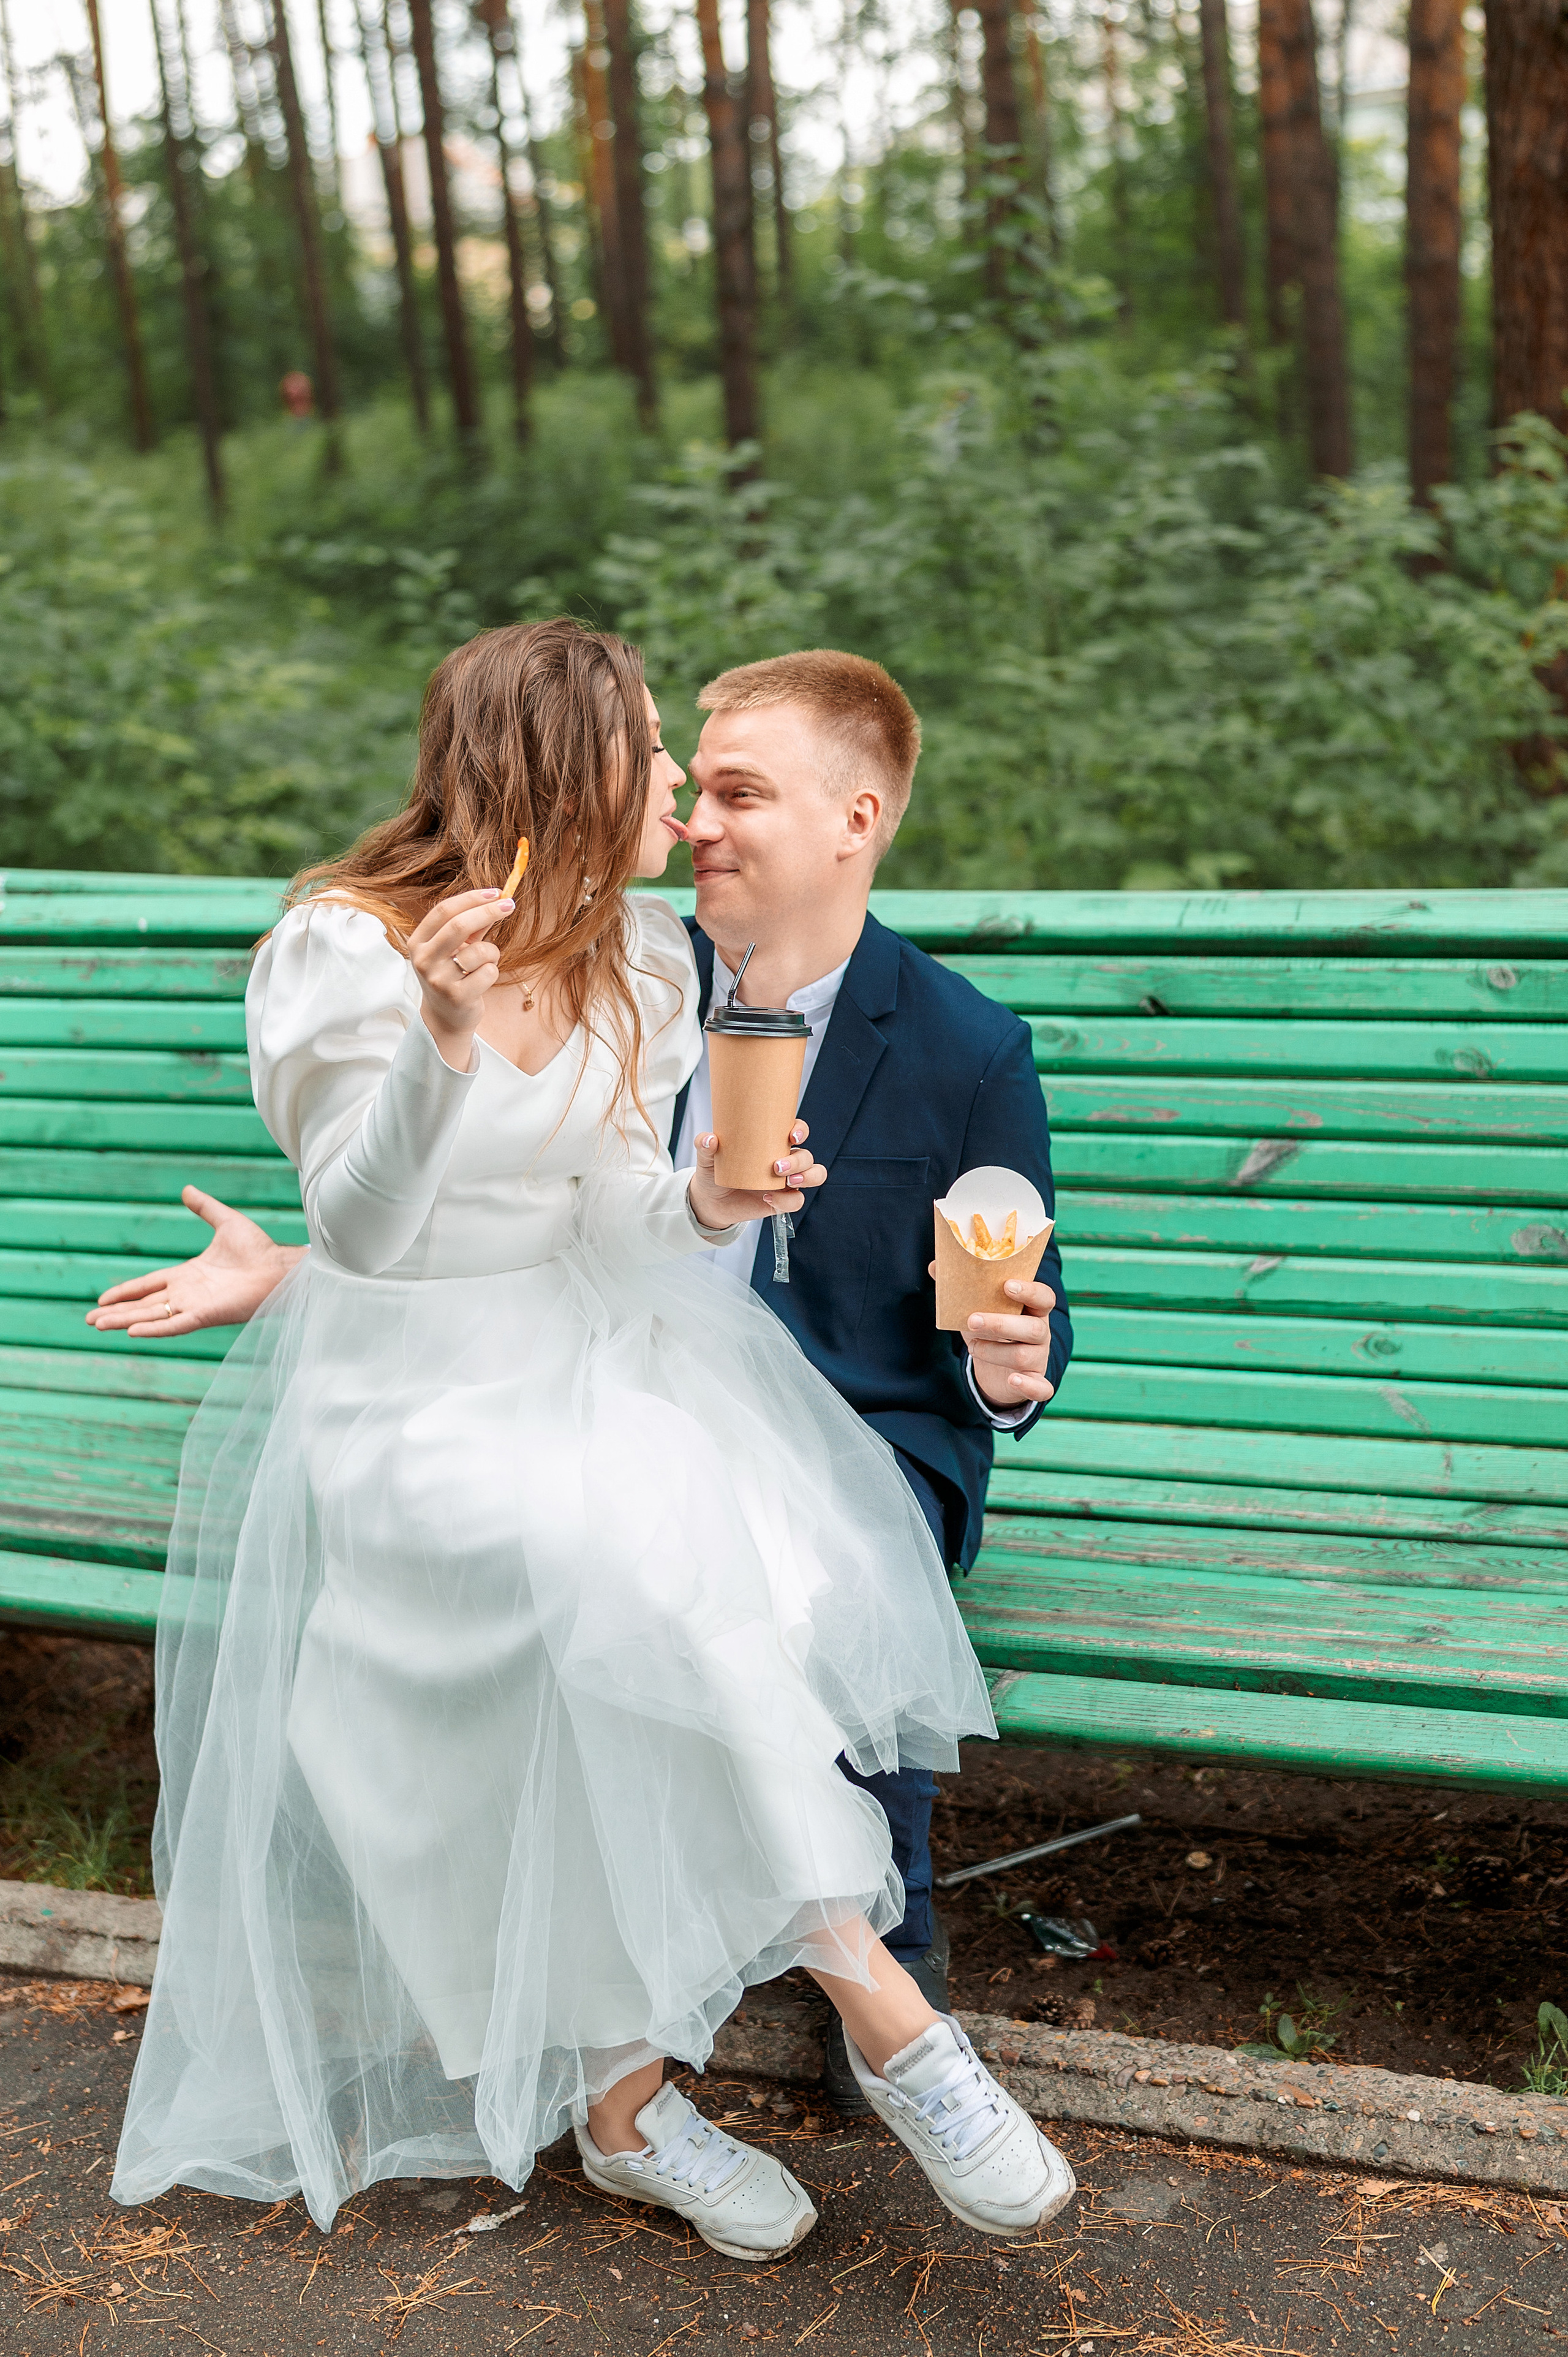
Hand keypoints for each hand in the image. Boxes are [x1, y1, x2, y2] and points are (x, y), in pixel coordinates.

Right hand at [86, 1187, 305, 1337]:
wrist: (280, 1266)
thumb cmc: (259, 1248)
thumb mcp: (225, 1221)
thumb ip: (205, 1208)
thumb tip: (187, 1189)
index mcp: (188, 1275)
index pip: (149, 1285)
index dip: (126, 1291)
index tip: (102, 1300)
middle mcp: (188, 1293)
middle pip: (144, 1305)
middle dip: (117, 1312)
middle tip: (90, 1320)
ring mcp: (195, 1306)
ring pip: (152, 1316)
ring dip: (125, 1321)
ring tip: (98, 1326)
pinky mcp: (206, 1315)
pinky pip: (175, 1324)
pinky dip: (154, 1329)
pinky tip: (132, 1332)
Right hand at [408, 888, 513, 1068]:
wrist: (445, 1017)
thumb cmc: (453, 974)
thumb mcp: (455, 948)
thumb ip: (470, 925)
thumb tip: (497, 899)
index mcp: (418, 942)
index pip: (444, 911)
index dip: (471, 898)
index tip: (495, 892)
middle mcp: (424, 960)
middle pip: (459, 925)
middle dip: (489, 911)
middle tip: (510, 905)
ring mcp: (439, 980)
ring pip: (479, 951)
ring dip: (492, 952)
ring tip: (485, 963)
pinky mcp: (457, 997)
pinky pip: (488, 972)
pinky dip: (493, 972)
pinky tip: (481, 981)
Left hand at [687, 1121, 825, 1233]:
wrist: (711, 1201)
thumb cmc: (714, 1171)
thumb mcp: (707, 1158)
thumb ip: (705, 1145)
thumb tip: (710, 1139)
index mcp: (771, 1142)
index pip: (796, 1131)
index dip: (801, 1130)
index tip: (792, 1136)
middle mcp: (784, 1159)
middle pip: (807, 1156)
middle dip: (799, 1160)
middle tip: (777, 1167)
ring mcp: (786, 1181)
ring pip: (815, 1175)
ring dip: (808, 1176)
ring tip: (788, 1182)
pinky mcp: (782, 1200)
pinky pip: (797, 1201)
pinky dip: (787, 1201)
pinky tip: (767, 1199)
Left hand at [931, 1268, 1057, 1407]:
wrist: (995, 1368)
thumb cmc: (989, 1330)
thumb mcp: (976, 1308)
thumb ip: (960, 1287)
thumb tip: (935, 1265)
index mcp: (1032, 1309)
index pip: (1043, 1296)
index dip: (1029, 1291)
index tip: (1007, 1285)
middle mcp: (1040, 1332)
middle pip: (1032, 1327)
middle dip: (1000, 1324)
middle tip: (972, 1319)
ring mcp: (1039, 1357)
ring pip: (1024, 1356)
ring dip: (994, 1351)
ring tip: (973, 1346)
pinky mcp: (1035, 1381)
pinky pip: (1041, 1388)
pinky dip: (1028, 1387)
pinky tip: (1012, 1380)